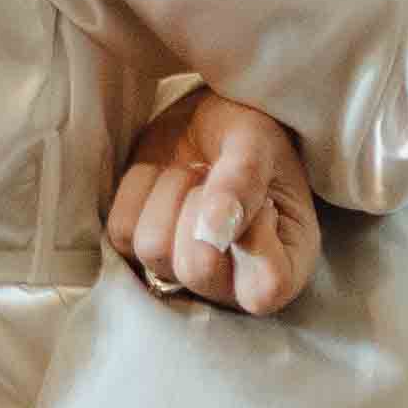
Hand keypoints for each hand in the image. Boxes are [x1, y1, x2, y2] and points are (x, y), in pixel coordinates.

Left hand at [109, 86, 319, 316]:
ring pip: (153, 249)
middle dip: (200, 207)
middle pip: (197, 270)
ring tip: (194, 174)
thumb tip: (214, 231)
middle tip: (216, 176)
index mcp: (285, 264)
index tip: (262, 202)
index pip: (266, 291)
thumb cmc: (249, 135)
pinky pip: (122, 231)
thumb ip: (244, 182)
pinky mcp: (139, 252)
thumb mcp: (258, 143)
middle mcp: (234, 283)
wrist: (209, 117)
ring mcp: (182, 274)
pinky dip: (140, 189)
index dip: (254, 245)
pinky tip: (165, 177)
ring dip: (170, 192)